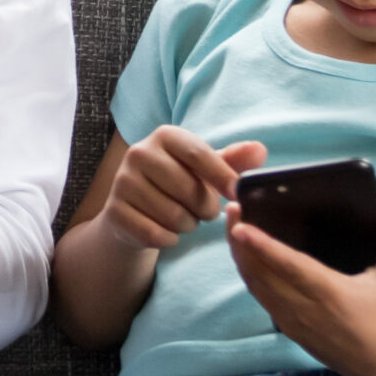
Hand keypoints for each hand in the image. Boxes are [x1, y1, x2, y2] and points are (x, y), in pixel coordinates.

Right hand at [94, 126, 262, 251]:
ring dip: (187, 224)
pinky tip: (164, 230)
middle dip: (205, 208)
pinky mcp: (115, 211)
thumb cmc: (176, 183)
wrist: (132, 210)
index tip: (238, 195)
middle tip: (201, 209)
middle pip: (189, 190)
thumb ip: (232, 160)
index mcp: (164, 136)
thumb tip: (260, 150)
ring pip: (175, 216)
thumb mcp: (204, 169)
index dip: (224, 177)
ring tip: (181, 216)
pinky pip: (156, 234)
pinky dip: (169, 239)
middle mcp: (138, 153)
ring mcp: (122, 182)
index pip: (200, 156)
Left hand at [226, 195, 375, 375]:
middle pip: (262, 273)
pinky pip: (260, 297)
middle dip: (241, 242)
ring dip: (240, 256)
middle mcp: (305, 308)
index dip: (263, 246)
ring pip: (255, 285)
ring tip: (232, 226)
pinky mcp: (286, 328)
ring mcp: (292, 321)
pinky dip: (248, 274)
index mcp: (331, 294)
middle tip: (232, 209)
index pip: (290, 266)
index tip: (240, 226)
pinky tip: (243, 255)